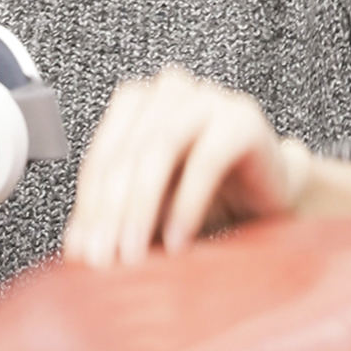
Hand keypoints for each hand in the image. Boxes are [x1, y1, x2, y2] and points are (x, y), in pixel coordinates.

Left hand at [62, 67, 309, 267]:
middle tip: (104, 258)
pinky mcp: (242, 118)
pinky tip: (178, 240)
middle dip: (110, 210)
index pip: (101, 154)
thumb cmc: (208, 197)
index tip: (80, 251)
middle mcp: (169, 91)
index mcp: (138, 103)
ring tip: (135, 252)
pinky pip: (206, 159)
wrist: (273, 196)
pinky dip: (187, 204)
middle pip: (127, 151)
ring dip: (142, 206)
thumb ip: (115, 217)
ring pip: (159, 147)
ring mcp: (207, 98)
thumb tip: (77, 247)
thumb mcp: (153, 209)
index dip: (87, 205)